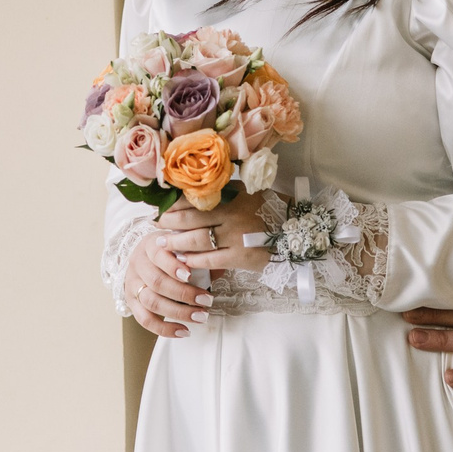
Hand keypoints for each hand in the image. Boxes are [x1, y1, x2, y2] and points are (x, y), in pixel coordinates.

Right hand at [122, 230, 208, 339]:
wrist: (147, 256)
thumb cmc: (171, 250)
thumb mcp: (183, 245)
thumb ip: (198, 254)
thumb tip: (218, 268)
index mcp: (150, 244)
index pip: (158, 254)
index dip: (172, 266)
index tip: (190, 275)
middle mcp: (138, 263)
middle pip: (156, 281)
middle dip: (184, 294)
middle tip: (207, 301)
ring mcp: (132, 284)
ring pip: (151, 302)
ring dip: (178, 312)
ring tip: (200, 316)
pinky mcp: (132, 302)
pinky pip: (145, 320)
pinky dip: (164, 328)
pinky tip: (183, 331)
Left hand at [163, 190, 277, 277]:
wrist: (296, 232)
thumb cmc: (269, 210)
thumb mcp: (248, 192)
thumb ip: (224, 191)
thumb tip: (191, 191)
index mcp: (232, 195)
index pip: (195, 197)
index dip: (174, 202)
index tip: (161, 205)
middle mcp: (232, 213)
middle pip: (190, 218)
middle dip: (168, 222)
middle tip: (156, 223)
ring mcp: (235, 236)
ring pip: (196, 240)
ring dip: (175, 242)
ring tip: (163, 243)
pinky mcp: (240, 257)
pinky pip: (210, 259)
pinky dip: (193, 260)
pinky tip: (182, 260)